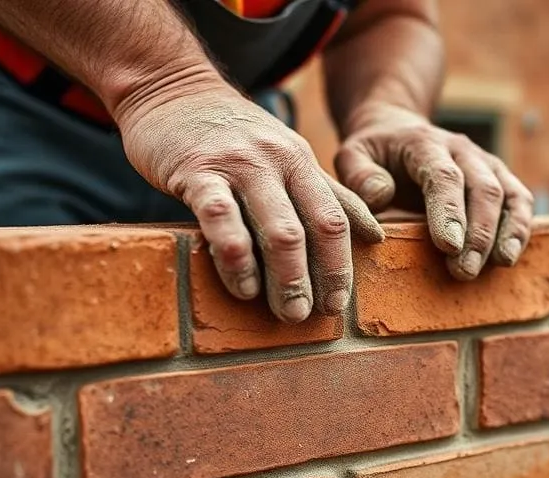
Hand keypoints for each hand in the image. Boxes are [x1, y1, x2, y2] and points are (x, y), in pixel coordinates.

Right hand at [114, 73, 383, 323]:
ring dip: (285, 278)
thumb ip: (330, 195)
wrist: (173, 89)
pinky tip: (242, 288)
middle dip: (316, 279)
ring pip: (275, 228)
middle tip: (309, 317)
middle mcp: (277, 161)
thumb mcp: (288, 156)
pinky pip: (221, 218)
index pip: (334, 219)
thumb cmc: (234, 137)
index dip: (340, 266)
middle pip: (312, 228)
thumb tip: (376, 235)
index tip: (337, 306)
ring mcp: (238, 164)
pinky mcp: (196, 170)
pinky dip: (236, 258)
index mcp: (301, 162)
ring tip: (286, 313)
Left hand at [335, 104, 533, 278]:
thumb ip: (359, 174)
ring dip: (505, 232)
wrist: (397, 130)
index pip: (443, 177)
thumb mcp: (351, 155)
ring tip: (498, 265)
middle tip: (465, 270)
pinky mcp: (499, 178)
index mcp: (424, 144)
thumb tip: (381, 196)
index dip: (449, 211)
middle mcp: (461, 150)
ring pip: (507, 194)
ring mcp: (484, 163)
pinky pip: (518, 201)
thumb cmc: (373, 153)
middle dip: (478, 233)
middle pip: (482, 188)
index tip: (448, 245)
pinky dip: (520, 228)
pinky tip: (510, 257)